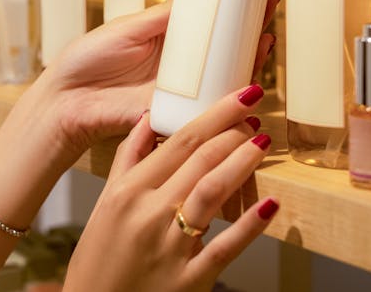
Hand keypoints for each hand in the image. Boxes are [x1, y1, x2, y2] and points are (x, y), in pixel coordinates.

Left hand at [20, 0, 282, 160]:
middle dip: (252, 27)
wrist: (66, 98)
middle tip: (271, 5)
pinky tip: (250, 80)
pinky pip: (210, 105)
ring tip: (266, 37)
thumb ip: (163, 14)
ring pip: (225, 75)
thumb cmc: (90, 58)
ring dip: (250, 58)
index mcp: (169, 39)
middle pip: (226, 46)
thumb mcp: (131, 27)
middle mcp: (182, 65)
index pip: (211, 20)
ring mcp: (182, 89)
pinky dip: (232, 94)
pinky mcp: (177, 112)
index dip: (236, 6)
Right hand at [63, 84, 279, 291]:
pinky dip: (251, 224)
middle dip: (234, 133)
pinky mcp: (189, 280)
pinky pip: (226, 247)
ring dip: (242, 163)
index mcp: (127, 191)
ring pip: (213, 192)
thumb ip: (127, 159)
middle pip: (200, 160)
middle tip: (255, 117)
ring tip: (262, 143)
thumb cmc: (99, 258)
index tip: (241, 96)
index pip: (179, 141)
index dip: (216, 114)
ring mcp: (170, 247)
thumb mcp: (104, 203)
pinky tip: (271, 204)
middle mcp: (148, 214)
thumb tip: (145, 119)